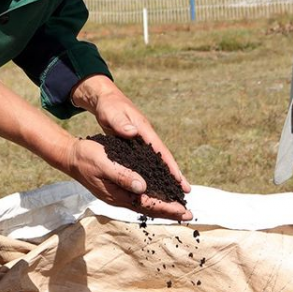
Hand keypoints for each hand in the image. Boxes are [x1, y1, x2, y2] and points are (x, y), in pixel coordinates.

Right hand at [58, 137, 191, 220]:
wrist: (71, 157)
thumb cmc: (87, 157)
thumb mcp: (104, 163)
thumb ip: (122, 176)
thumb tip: (143, 187)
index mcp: (118, 194)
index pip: (148, 205)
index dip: (167, 208)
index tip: (183, 211)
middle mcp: (120, 198)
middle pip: (149, 209)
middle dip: (169, 212)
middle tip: (189, 215)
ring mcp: (118, 196)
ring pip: (145, 205)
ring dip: (162, 207)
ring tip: (178, 209)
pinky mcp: (117, 189)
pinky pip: (139, 199)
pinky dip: (152, 200)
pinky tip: (159, 197)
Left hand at [68, 76, 191, 219]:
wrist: (106, 99)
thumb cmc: (109, 106)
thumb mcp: (112, 113)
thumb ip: (120, 123)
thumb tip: (133, 132)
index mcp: (144, 129)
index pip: (161, 150)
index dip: (171, 166)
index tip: (180, 180)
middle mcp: (147, 136)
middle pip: (164, 158)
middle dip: (174, 174)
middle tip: (186, 191)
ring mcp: (143, 140)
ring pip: (157, 161)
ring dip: (165, 175)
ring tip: (174, 192)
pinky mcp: (137, 144)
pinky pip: (148, 161)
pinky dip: (154, 171)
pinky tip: (155, 183)